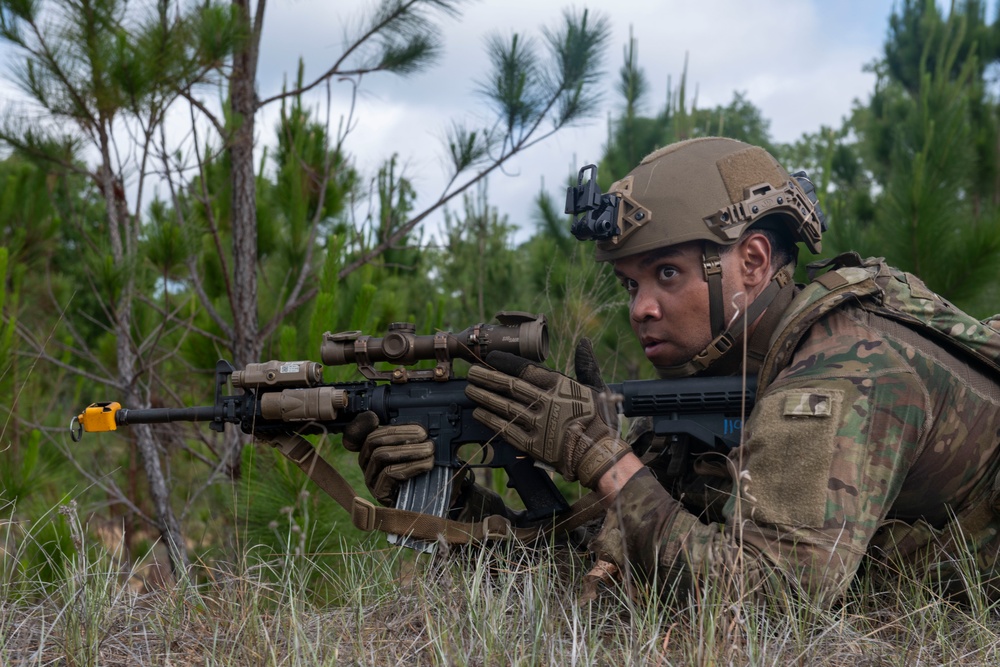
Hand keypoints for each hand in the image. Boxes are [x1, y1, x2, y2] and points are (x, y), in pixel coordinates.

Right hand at [342, 411, 433, 505]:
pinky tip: (427, 464)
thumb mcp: (418, 449)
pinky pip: (389, 473)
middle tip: (425, 435)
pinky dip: (411, 466)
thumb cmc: (425, 470)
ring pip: (381, 455)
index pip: (371, 431)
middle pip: (374, 441)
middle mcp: (367, 463)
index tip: (398, 423)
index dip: (380, 424)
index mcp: (373, 449)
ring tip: (430, 449)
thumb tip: (414, 419)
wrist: (432, 500)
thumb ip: (410, 434)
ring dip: (408, 449)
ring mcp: (371, 479)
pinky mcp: (379, 493)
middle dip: (401, 434)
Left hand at [464, 338, 629, 487]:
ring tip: (470, 390)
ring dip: (484, 397)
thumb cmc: (600, 422)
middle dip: (488, 378)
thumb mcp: (598, 388)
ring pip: (504, 406)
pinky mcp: (532, 444)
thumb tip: (584, 343)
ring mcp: (537, 423)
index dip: (505, 362)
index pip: (526, 369)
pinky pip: (505, 429)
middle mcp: (546, 402)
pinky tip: (478, 413)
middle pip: (510, 386)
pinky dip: (490, 420)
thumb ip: (586, 365)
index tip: (491, 358)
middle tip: (472, 373)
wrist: (600, 456)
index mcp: (560, 386)